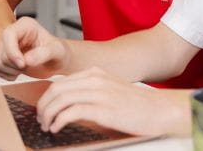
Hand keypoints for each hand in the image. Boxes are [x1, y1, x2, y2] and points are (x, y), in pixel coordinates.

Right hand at [0, 17, 69, 79]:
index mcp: (25, 26)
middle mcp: (13, 34)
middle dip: (14, 64)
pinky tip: (18, 73)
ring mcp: (6, 46)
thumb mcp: (57, 51)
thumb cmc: (59, 53)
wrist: (56, 62)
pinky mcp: (3, 58)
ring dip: (11, 70)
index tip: (22, 64)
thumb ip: (44, 53)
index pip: (8, 34)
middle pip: (1, 50)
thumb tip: (27, 60)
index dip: (12, 51)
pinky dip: (7, 75)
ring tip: (25, 69)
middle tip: (28, 66)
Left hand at [35, 67, 185, 135]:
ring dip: (48, 115)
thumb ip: (92, 91)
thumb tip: (69, 103)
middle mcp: (95, 80)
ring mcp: (99, 93)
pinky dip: (59, 121)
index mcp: (96, 74)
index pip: (60, 82)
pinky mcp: (103, 109)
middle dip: (43, 107)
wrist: (161, 110)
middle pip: (56, 90)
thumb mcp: (112, 90)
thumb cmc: (138, 105)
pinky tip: (57, 129)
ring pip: (60, 100)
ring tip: (47, 127)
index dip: (46, 98)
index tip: (43, 110)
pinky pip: (72, 112)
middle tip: (41, 120)